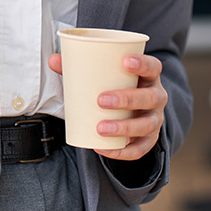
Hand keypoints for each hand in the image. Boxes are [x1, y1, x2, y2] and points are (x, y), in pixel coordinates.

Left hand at [48, 52, 167, 160]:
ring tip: (100, 128)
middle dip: (126, 99)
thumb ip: (78, 65)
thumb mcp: (105, 73)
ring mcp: (155, 119)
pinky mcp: (149, 139)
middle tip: (101, 100)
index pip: (153, 67)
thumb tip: (54, 59)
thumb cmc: (117, 84)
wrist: (133, 107)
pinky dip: (122, 151)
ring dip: (124, 128)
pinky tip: (103, 148)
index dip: (143, 63)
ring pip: (146, 125)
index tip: (125, 62)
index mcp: (148, 76)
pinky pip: (140, 149)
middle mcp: (156, 97)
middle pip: (149, 97)